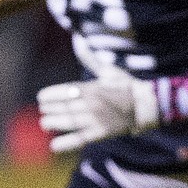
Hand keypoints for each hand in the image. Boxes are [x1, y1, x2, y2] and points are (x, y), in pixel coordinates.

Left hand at [36, 65, 159, 153]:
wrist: (146, 105)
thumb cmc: (126, 86)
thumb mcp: (108, 71)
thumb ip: (90, 59)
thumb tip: (79, 42)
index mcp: (92, 88)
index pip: (66, 91)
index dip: (51, 95)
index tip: (41, 97)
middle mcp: (92, 104)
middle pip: (65, 107)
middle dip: (51, 109)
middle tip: (43, 110)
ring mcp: (96, 119)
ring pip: (69, 122)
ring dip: (54, 123)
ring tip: (44, 124)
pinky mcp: (101, 133)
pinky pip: (81, 139)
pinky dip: (67, 143)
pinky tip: (54, 146)